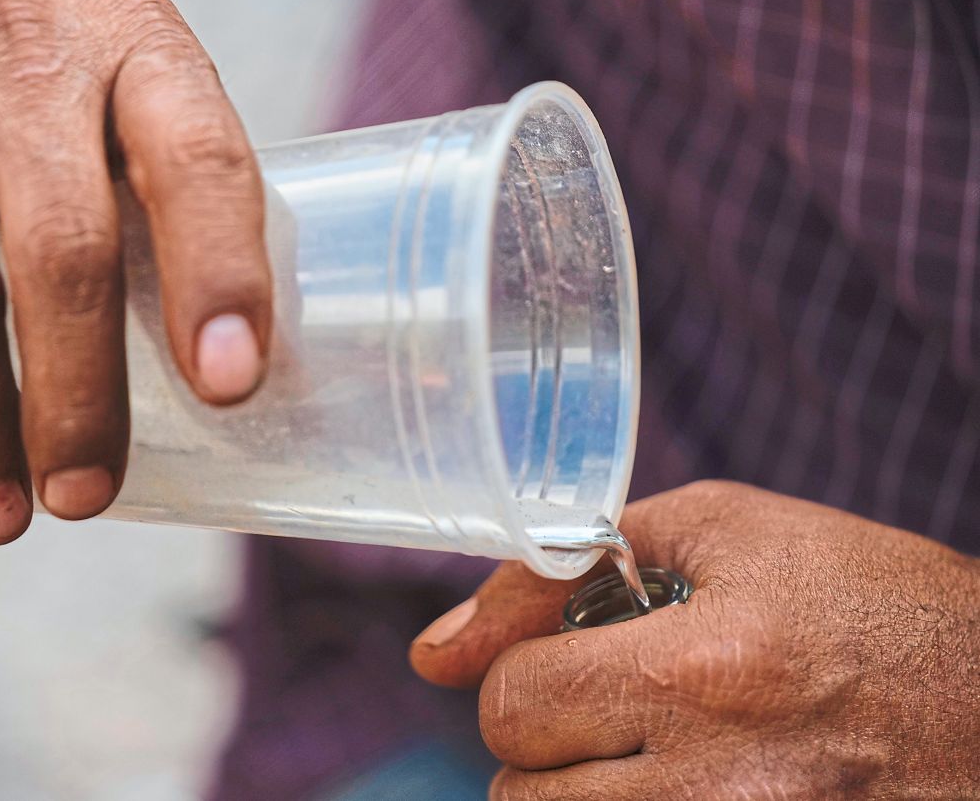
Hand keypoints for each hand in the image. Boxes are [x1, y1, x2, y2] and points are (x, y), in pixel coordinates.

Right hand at [0, 0, 270, 541]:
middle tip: (83, 495)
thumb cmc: (11, 31)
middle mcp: (17, 60)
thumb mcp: (101, 57)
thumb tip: (204, 343)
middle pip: (67, 258)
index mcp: (128, 42)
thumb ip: (145, 167)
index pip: (198, 161)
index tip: (230, 387)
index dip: (221, 280)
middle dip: (80, 403)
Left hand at [410, 481, 979, 798]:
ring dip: (577, 794)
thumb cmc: (872, 600)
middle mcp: (722, 786)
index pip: (512, 703)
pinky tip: (681, 781)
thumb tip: (433, 651)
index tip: (556, 658)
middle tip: (604, 705)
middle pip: (520, 796)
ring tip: (644, 750)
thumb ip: (566, 565)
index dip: (517, 671)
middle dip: (541, 739)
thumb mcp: (729, 531)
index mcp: (705, 673)